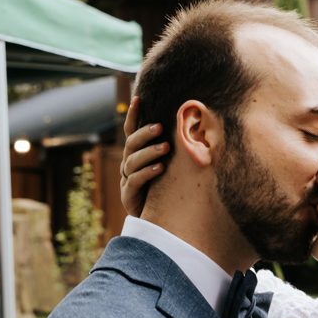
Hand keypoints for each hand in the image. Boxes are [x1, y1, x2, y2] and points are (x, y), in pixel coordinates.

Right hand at [118, 97, 167, 219]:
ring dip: (149, 153)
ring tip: (165, 147)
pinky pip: (134, 181)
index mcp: (136, 154)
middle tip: (160, 127)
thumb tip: (191, 124)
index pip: (131, 131)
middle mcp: (128, 163)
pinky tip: (160, 168)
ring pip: (132, 161)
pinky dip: (147, 173)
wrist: (157, 219)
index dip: (133, 115)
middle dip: (145, 134)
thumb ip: (172, 148)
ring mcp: (127, 179)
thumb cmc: (165, 187)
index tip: (137, 98)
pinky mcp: (128, 195)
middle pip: (131, 144)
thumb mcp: (169, 165)